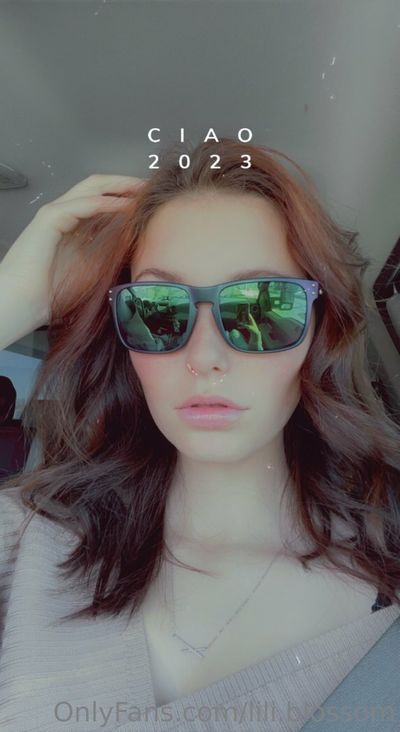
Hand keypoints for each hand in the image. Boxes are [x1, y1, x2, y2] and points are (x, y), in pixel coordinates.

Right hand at [0, 174, 145, 325]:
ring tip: (143, 191)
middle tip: (151, 186)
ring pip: (91, 188)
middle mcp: (65, 213)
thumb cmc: (53, 293)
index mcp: (74, 224)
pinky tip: (125, 206)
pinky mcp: (49, 219)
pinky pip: (83, 204)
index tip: (151, 199)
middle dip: (127, 183)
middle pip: (98, 185)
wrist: (23, 303)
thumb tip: (140, 244)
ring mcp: (56, 213)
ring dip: (120, 187)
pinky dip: (106, 203)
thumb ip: (112, 252)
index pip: (103, 198)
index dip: (127, 195)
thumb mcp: (94, 269)